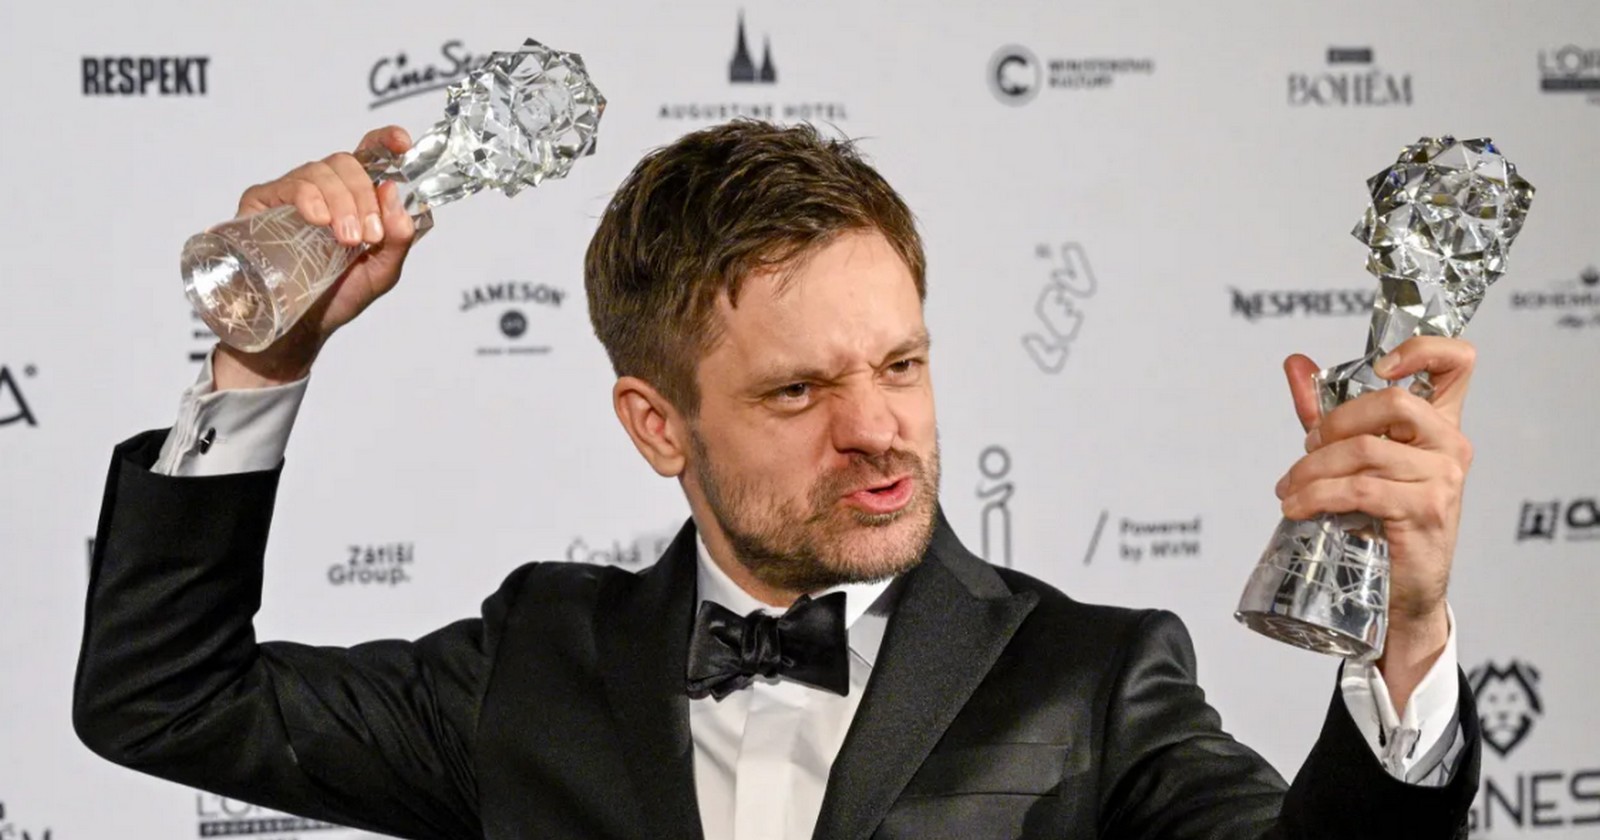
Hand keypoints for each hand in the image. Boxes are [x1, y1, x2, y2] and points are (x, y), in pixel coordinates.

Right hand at [213, 125, 417, 388]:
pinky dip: (309, 197)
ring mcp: (292, 193)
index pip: (370, 155)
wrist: (297, 331)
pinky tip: (318, 220)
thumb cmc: (338, 297)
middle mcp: (324, 189)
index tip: (402, 143)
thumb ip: (399, 241)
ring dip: (342, 201)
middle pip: (348, 163)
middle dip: (365, 196)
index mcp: (356, 198)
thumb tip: (398, 200)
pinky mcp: (262, 203)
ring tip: (347, 240)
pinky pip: (289, 185)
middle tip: (369, 235)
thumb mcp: (381, 273)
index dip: (385, 142)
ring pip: (321, 171)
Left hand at [1274, 337, 1475, 705]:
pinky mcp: (1425, 510)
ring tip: (1289, 489)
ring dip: (1312, 468)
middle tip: (1307, 450)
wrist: (1400, 589)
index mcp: (1439, 423)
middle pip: (1393, 402)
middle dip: (1334, 422)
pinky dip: (1317, 495)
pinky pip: (1361, 490)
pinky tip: (1296, 507)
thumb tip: (1295, 362)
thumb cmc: (1377, 517)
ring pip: (1366, 451)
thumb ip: (1326, 408)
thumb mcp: (1352, 456)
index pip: (1457, 362)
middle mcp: (1450, 444)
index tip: (1380, 367)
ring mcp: (1443, 478)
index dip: (1421, 349)